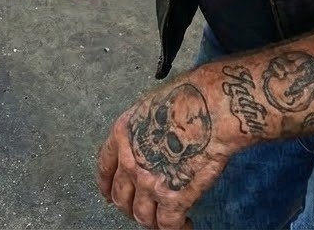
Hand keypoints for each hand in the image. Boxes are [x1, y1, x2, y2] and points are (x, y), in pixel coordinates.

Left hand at [97, 80, 231, 229]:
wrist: (207, 110)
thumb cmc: (186, 98)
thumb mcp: (150, 106)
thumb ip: (143, 129)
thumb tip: (149, 140)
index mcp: (122, 134)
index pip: (105, 166)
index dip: (107, 184)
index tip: (109, 193)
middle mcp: (130, 161)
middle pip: (121, 197)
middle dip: (130, 206)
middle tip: (143, 208)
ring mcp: (148, 182)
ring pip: (142, 216)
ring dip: (153, 220)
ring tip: (166, 218)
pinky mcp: (172, 198)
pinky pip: (167, 226)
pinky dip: (177, 229)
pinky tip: (186, 224)